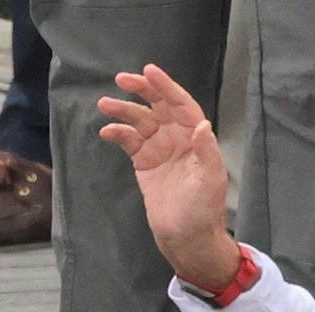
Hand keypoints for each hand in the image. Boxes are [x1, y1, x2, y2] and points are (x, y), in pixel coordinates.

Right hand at [97, 64, 242, 288]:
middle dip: (141, 90)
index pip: (181, 104)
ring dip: (123, 111)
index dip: (166, 87)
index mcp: (196, 138)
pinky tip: (107, 131)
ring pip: (140, 121)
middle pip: (158, 106)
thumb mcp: (210, 180)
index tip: (149, 71)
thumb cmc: (203, 209)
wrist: (187, 237)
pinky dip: (118, 134)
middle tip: (121, 79)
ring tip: (104, 104)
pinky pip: (129, 142)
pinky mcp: (144, 164)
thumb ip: (206, 151)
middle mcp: (177, 138)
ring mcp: (159, 150)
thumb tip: (201, 125)